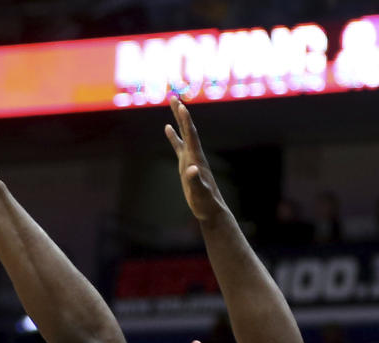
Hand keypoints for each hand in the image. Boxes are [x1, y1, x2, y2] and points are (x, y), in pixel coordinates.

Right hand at [164, 96, 229, 221]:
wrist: (211, 209)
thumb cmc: (205, 203)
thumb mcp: (200, 193)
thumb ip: (195, 180)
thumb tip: (191, 169)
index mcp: (197, 159)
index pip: (191, 136)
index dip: (186, 121)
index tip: (181, 106)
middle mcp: (194, 155)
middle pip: (187, 129)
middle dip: (180, 113)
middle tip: (174, 97)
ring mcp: (190, 158)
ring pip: (183, 134)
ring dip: (178, 119)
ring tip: (174, 104)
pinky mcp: (186, 164)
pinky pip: (179, 145)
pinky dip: (173, 135)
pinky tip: (167, 128)